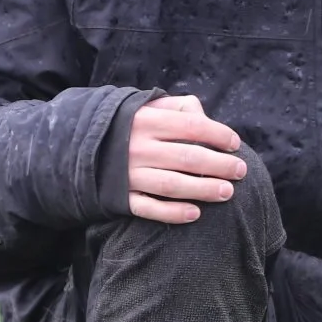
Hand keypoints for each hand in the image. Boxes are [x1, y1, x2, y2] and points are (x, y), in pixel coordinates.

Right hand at [127, 95, 246, 223]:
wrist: (81, 146)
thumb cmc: (129, 125)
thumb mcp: (148, 107)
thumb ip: (178, 107)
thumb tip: (205, 117)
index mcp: (147, 121)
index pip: (191, 126)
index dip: (218, 134)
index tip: (235, 144)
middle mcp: (138, 147)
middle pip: (187, 157)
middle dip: (219, 165)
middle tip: (241, 171)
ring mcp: (128, 174)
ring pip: (172, 185)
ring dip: (203, 190)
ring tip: (227, 192)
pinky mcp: (120, 197)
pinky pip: (149, 208)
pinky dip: (172, 213)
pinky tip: (196, 214)